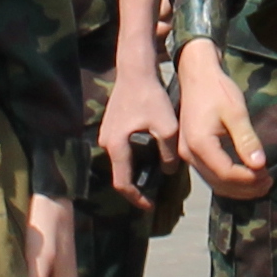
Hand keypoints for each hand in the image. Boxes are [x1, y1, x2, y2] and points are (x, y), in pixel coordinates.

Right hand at [98, 63, 177, 213]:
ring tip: (155, 175)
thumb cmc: (150, 96)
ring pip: (121, 161)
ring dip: (136, 170)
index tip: (150, 205)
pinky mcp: (111, 126)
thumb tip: (169, 170)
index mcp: (117, 146)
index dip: (136, 198)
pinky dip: (134, 157)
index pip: (122, 183)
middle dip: (137, 185)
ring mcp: (106, 133)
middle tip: (155, 192)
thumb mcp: (167, 127)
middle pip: (121, 173)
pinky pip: (121, 149)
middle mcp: (107, 142)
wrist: (135, 70)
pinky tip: (150, 154)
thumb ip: (168, 153)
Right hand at [171, 37, 269, 196]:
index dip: (249, 180)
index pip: (226, 174)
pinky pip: (210, 174)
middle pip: (219, 183)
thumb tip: (260, 165)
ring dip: (238, 187)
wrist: (196, 75)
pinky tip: (246, 175)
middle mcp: (189, 153)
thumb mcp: (236, 112)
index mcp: (200, 143)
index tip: (269, 175)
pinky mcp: (190, 151)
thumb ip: (246, 140)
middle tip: (269, 183)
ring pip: (214, 182)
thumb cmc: (217, 89)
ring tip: (262, 181)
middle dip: (246, 188)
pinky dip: (229, 179)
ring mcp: (187, 154)